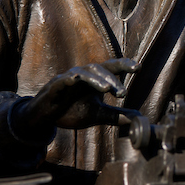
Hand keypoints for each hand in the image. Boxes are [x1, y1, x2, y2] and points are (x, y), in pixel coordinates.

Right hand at [16, 58, 141, 135]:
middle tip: (123, 94)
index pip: (111, 68)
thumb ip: (115, 115)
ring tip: (106, 88)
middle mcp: (83, 75)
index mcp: (95, 80)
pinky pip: (63, 80)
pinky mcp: (54, 86)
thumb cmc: (71, 111)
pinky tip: (75, 79)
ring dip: (96, 79)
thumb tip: (138, 118)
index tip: (138, 67)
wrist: (46, 117)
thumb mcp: (96, 115)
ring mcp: (68, 78)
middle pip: (100, 69)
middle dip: (112, 79)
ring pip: (83, 73)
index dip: (124, 65)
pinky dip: (69, 79)